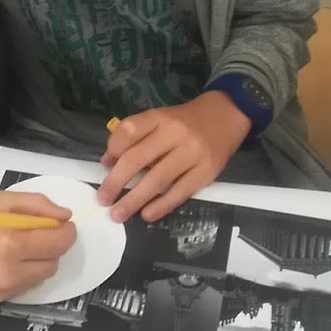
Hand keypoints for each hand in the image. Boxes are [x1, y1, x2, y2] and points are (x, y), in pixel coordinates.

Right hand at [0, 189, 75, 307]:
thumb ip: (36, 206)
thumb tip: (64, 217)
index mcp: (10, 245)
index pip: (59, 245)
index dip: (66, 233)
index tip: (60, 225)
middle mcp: (4, 276)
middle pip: (50, 266)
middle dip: (47, 249)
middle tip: (29, 233)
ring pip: (33, 281)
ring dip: (30, 264)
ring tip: (5, 246)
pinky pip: (12, 291)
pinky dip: (11, 276)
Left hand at [98, 91, 251, 222]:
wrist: (226, 115)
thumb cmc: (185, 121)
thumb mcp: (160, 120)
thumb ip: (135, 137)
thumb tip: (108, 162)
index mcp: (159, 117)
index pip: (129, 130)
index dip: (112, 148)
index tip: (105, 165)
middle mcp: (175, 133)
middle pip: (138, 158)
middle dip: (116, 182)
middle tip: (103, 200)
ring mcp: (193, 153)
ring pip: (157, 179)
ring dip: (134, 200)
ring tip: (118, 214)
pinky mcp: (207, 171)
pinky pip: (180, 192)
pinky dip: (161, 206)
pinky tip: (147, 214)